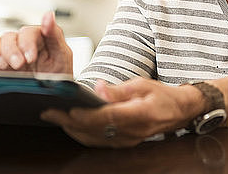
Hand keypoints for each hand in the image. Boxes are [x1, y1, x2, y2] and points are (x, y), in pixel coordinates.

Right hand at [0, 11, 72, 73]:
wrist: (47, 93)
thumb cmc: (57, 74)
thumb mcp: (63, 54)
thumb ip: (55, 34)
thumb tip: (49, 15)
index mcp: (37, 36)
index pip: (27, 32)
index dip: (26, 44)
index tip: (30, 58)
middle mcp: (20, 41)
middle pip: (8, 36)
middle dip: (11, 52)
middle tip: (18, 65)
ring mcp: (7, 51)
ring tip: (4, 66)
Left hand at [40, 78, 204, 147]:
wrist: (179, 111)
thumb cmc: (161, 95)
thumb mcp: (143, 85)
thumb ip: (119, 90)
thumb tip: (99, 89)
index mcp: (137, 115)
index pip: (105, 117)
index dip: (84, 115)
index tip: (66, 108)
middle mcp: (131, 132)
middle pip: (93, 130)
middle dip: (68, 122)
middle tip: (48, 111)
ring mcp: (126, 140)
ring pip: (93, 139)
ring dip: (71, 129)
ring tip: (54, 117)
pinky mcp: (123, 143)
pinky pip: (98, 141)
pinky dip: (81, 134)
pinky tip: (70, 125)